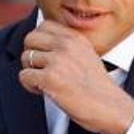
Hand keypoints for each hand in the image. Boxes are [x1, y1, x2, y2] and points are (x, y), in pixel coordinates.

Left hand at [19, 20, 133, 133]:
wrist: (109, 107)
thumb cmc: (96, 87)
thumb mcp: (86, 55)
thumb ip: (67, 46)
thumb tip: (40, 44)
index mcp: (75, 38)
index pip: (44, 26)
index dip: (39, 42)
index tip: (46, 57)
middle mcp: (66, 45)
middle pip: (30, 39)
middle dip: (31, 55)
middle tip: (41, 70)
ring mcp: (57, 60)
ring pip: (25, 57)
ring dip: (30, 72)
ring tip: (45, 83)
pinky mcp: (49, 78)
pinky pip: (24, 76)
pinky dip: (29, 86)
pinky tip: (44, 91)